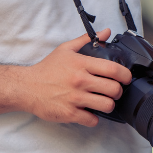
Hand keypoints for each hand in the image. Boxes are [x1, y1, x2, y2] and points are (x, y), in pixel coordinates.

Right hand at [16, 28, 134, 125]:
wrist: (26, 87)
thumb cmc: (47, 69)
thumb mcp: (66, 49)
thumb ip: (86, 39)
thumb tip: (106, 32)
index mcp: (81, 64)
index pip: (113, 69)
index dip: (125, 75)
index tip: (126, 78)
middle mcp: (80, 81)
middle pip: (114, 89)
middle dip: (118, 91)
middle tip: (114, 91)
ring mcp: (75, 99)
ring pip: (106, 105)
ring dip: (109, 105)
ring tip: (103, 102)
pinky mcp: (69, 113)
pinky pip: (92, 120)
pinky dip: (94, 118)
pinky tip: (90, 112)